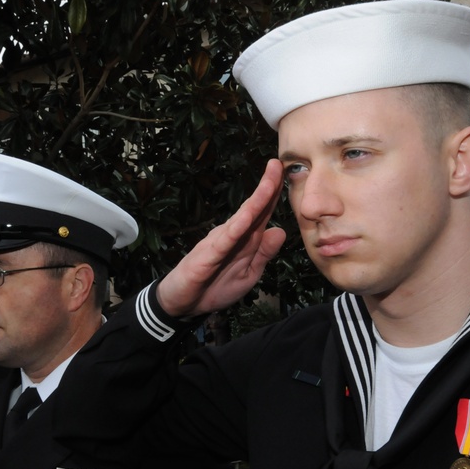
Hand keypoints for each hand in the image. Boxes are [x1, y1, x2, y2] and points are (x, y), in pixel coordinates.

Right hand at [156, 159, 286, 316]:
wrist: (183, 305)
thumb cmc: (214, 288)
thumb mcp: (248, 274)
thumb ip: (263, 254)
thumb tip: (280, 231)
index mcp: (244, 240)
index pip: (262, 214)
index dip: (274, 195)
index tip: (287, 174)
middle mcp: (232, 235)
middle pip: (253, 209)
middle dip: (267, 187)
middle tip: (278, 163)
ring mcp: (219, 243)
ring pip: (242, 219)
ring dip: (256, 200)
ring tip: (269, 182)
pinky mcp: (207, 256)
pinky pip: (225, 241)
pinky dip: (236, 228)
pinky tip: (247, 216)